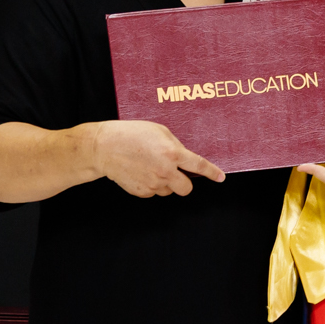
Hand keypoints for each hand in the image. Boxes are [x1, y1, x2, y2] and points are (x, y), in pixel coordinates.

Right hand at [88, 119, 224, 196]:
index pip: (199, 166)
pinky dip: (151, 185)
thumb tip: (185, 160)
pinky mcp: (142, 192)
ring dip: (166, 182)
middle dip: (185, 182)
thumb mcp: (159, 131)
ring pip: (169, 190)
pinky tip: (141, 172)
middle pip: (187, 188)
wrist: (104, 148)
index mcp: (172, 153)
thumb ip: (175, 145)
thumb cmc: (131, 134)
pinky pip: (154, 192)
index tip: (220, 177)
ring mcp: (153, 184)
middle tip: (177, 173)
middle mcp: (165, 171)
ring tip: (150, 167)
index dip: (212, 172)